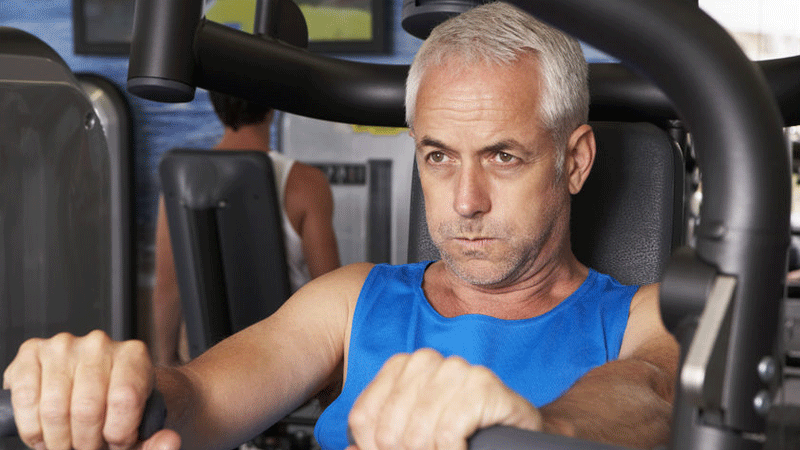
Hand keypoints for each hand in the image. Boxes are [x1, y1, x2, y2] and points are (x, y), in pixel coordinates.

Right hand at [2, 331, 177, 449]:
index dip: (119, 434)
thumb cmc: (123, 408)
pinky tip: (45, 433)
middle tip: (89, 446)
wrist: (101, 388)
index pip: (125, 400)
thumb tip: (169, 443)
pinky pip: (25, 399)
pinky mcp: (32, 352)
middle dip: (86, 442)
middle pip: (87, 409)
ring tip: (69, 441)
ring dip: (59, 440)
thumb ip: (158, 441)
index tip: (118, 442)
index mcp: (133, 355)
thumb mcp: (144, 426)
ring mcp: (64, 345)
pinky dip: (33, 427)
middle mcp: (99, 344)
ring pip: (54, 409)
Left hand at [347, 348, 541, 449]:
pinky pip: (448, 432)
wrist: (515, 430)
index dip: (374, 448)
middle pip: (388, 430)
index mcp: (400, 367)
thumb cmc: (462, 431)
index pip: (364, 417)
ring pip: (417, 434)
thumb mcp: (413, 434)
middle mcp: (426, 361)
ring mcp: (456, 369)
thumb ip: (378, 441)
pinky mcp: (483, 385)